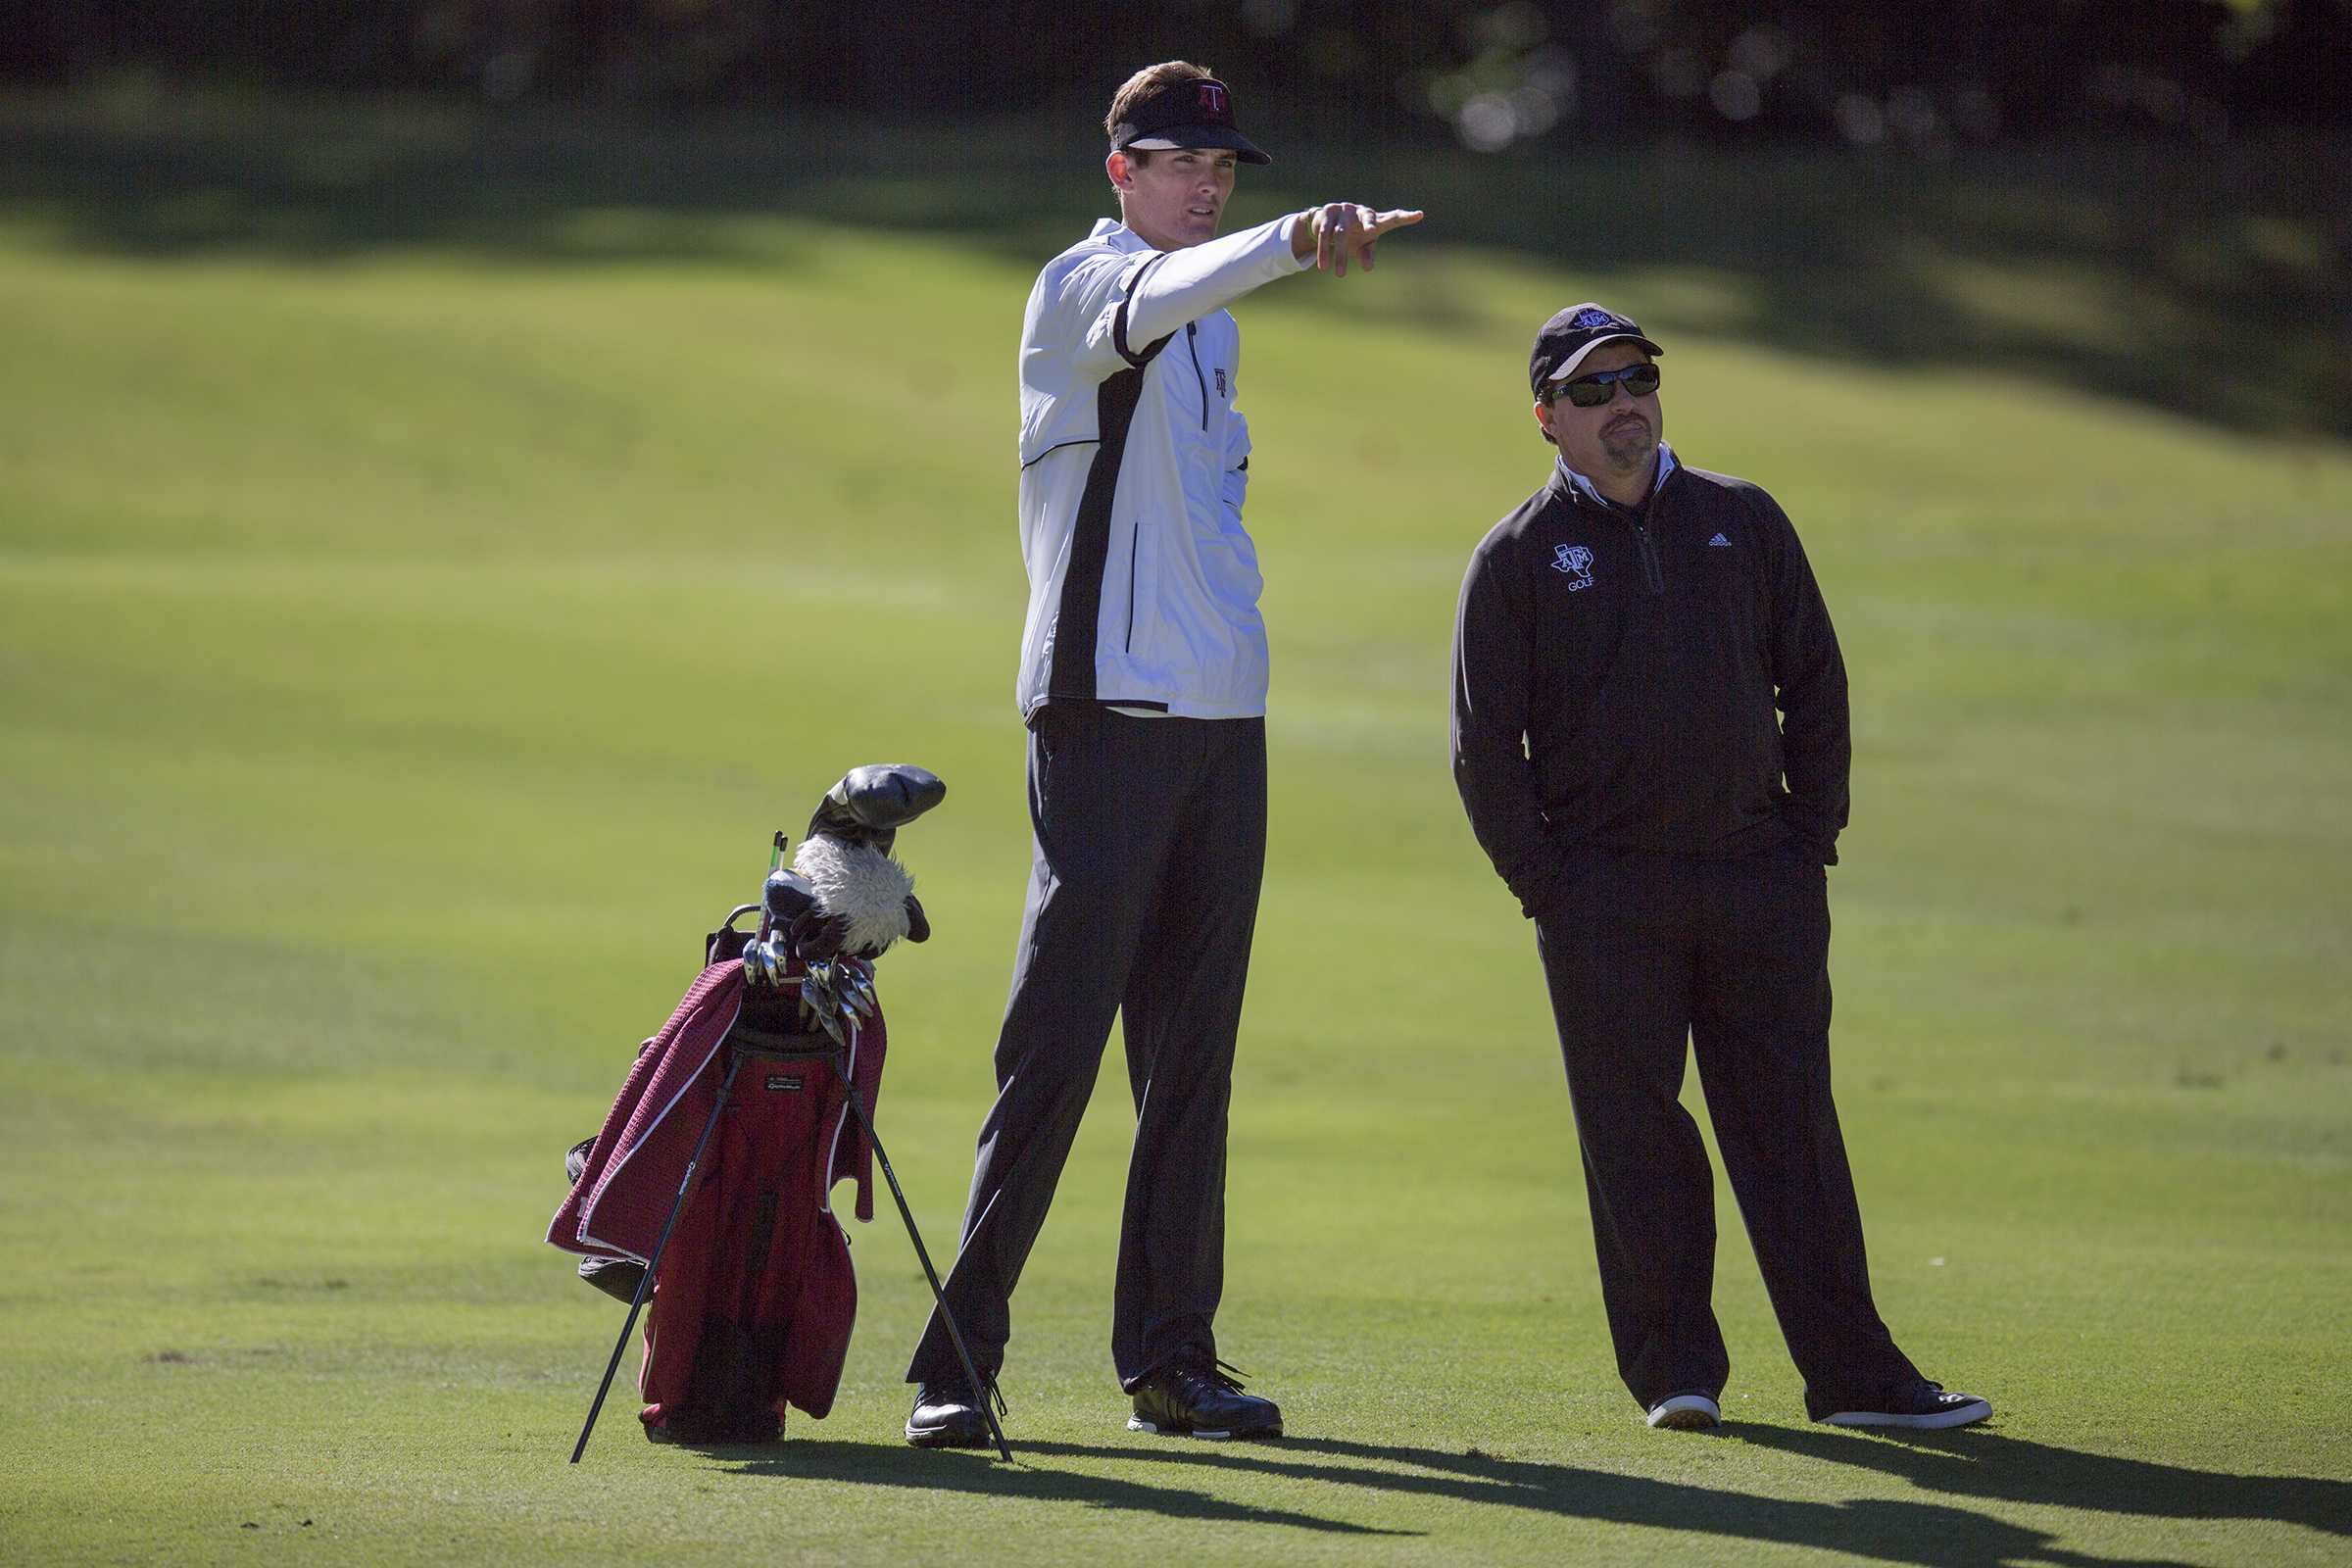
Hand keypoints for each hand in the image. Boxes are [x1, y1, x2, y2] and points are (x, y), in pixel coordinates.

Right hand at [1294, 203, 1424, 275]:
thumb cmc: (1352, 235)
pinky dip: (1324, 251)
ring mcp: (1344, 209)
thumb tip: (1368, 268)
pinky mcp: (1328, 211)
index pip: (1393, 217)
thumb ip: (1367, 254)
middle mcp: (1361, 211)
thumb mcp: (1361, 246)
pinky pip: (1325, 234)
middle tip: (1371, 230)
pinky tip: (1323, 266)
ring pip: (1341, 233)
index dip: (1406, 217)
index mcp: (1375, 219)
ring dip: (1339, 255)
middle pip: (1368, 217)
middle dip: (1369, 223)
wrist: (1324, 222)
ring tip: (1340, 275)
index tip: (1420, 215)